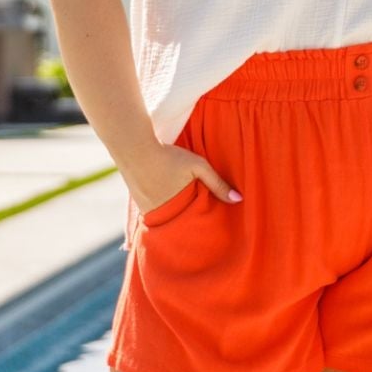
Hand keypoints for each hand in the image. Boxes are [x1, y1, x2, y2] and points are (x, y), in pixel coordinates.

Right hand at [127, 143, 241, 214]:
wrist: (134, 146)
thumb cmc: (168, 155)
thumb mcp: (198, 166)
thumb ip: (217, 183)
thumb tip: (238, 199)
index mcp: (176, 208)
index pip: (193, 225)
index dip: (201, 225)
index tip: (209, 224)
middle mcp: (159, 214)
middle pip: (178, 225)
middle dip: (187, 223)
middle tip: (197, 220)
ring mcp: (145, 211)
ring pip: (165, 220)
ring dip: (174, 217)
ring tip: (182, 211)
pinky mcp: (137, 205)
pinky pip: (154, 213)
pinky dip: (161, 210)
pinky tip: (165, 201)